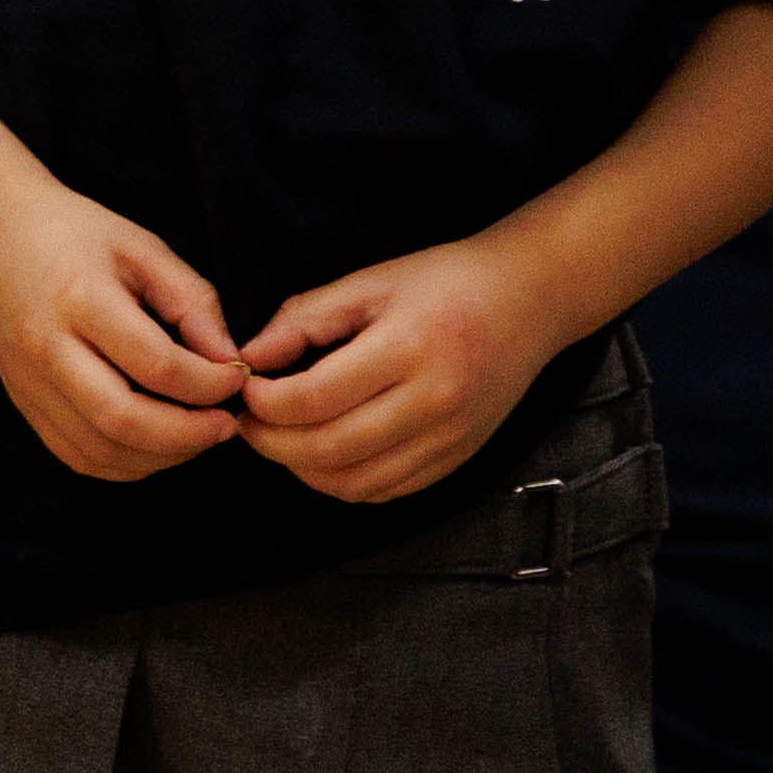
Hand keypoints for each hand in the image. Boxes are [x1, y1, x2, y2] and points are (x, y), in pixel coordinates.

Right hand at [0, 190, 247, 480]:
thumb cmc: (73, 232)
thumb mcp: (142, 248)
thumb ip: (193, 302)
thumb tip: (230, 363)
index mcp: (81, 300)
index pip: (157, 365)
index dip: (211, 384)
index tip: (237, 377)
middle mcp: (48, 349)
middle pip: (123, 420)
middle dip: (190, 435)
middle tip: (226, 424)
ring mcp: (29, 381)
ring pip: (99, 449)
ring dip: (160, 456)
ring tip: (195, 436)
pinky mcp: (22, 400)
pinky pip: (75, 454)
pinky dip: (123, 464)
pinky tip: (154, 445)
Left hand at [235, 243, 566, 503]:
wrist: (529, 302)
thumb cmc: (443, 283)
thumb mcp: (369, 282)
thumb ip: (303, 319)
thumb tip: (248, 358)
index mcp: (409, 348)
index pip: (314, 398)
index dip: (263, 402)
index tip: (243, 387)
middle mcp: (434, 403)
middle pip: (329, 449)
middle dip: (270, 443)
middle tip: (246, 420)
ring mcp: (450, 439)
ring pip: (354, 482)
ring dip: (301, 469)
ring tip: (278, 438)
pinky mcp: (458, 459)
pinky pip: (386, 490)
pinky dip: (342, 482)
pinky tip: (321, 453)